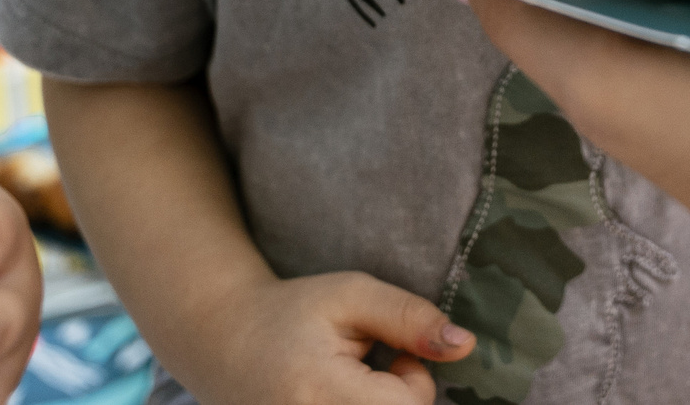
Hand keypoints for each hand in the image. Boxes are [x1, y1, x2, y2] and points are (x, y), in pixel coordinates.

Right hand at [201, 270, 473, 404]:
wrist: (223, 343)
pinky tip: (340, 401)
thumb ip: (409, 318)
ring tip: (352, 388)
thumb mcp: (352, 296)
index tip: (390, 352)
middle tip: (371, 371)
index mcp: (321, 393)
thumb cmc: (292, 313)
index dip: (413, 377)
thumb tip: (466, 346)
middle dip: (400, 400)